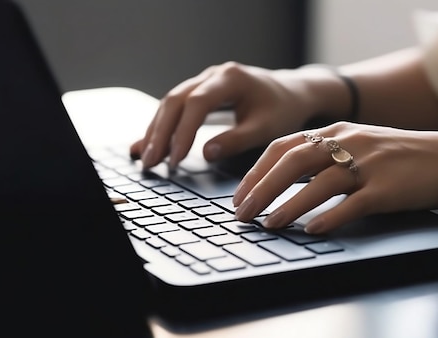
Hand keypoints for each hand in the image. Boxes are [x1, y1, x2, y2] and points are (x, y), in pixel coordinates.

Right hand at [130, 62, 321, 168]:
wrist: (291, 93)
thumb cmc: (282, 110)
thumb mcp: (266, 128)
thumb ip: (237, 140)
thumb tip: (206, 154)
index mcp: (230, 79)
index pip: (197, 104)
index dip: (183, 132)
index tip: (176, 159)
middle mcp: (213, 75)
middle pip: (175, 100)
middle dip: (160, 132)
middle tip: (151, 162)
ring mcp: (204, 81)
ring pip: (170, 103)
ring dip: (157, 130)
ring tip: (148, 159)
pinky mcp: (200, 91)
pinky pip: (175, 107)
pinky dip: (162, 126)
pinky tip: (146, 144)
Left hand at [233, 122, 437, 233]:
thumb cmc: (399, 156)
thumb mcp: (357, 143)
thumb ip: (323, 154)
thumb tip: (282, 178)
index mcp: (336, 132)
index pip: (283, 147)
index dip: (256, 171)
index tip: (239, 195)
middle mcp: (348, 143)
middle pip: (293, 162)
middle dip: (262, 188)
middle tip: (243, 213)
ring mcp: (368, 165)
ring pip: (319, 183)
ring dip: (289, 205)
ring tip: (269, 225)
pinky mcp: (387, 189)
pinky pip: (353, 204)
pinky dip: (330, 217)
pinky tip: (312, 230)